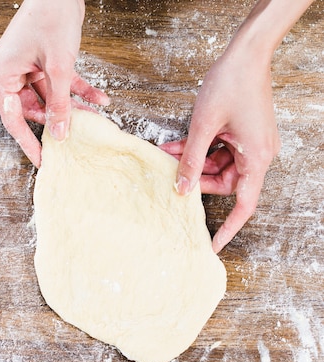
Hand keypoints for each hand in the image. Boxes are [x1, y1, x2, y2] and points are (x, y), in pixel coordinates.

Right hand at [0, 0, 108, 166]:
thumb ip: (60, 104)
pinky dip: (77, 90)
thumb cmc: (51, 17)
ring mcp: (27, 66)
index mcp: (2, 75)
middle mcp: (11, 72)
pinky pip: (59, 83)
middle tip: (73, 136)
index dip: (28, 142)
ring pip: (49, 97)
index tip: (41, 160)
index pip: (13, 118)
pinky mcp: (43, 61)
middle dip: (56, 120)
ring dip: (71, 106)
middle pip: (32, 109)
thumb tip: (61, 133)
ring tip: (92, 117)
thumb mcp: (59, 68)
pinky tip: (98, 99)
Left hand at [161, 48, 279, 252]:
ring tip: (167, 154)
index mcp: (256, 158)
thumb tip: (181, 188)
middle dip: (196, 180)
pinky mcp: (242, 132)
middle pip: (226, 183)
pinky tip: (176, 145)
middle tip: (172, 177)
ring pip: (218, 166)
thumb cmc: (230, 85)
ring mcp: (250, 142)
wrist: (246, 53)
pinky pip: (219, 149)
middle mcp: (258, 153)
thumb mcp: (204, 126)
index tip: (213, 245)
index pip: (244, 204)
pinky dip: (199, 149)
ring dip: (193, 162)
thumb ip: (191, 160)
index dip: (228, 228)